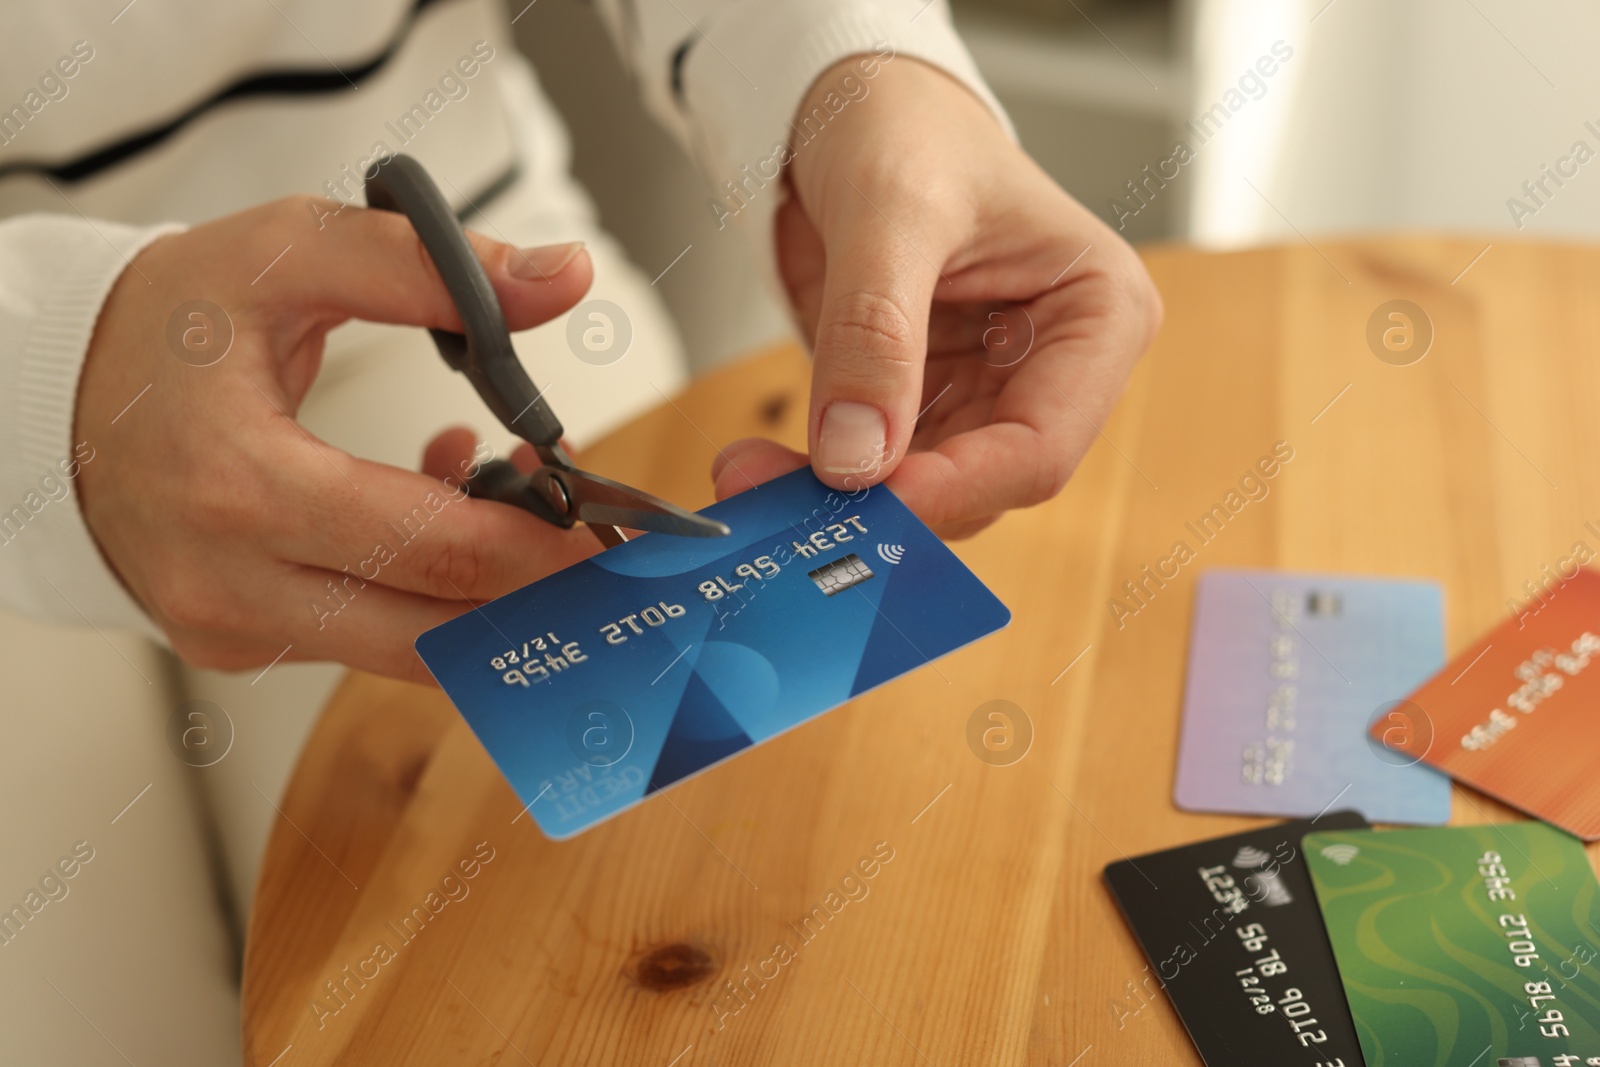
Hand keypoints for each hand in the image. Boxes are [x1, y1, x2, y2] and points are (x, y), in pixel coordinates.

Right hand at [75, 197, 598, 681]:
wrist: (52, 397)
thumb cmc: (167, 325)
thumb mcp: (286, 254)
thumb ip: (426, 266)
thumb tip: (561, 279)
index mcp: (239, 487)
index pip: (428, 547)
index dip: (536, 541)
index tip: (604, 516)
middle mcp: (232, 583)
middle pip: (434, 629)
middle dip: (534, 586)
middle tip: (596, 532)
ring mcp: (233, 627)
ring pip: (409, 649)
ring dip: (486, 589)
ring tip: (517, 492)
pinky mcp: (239, 644)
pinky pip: (366, 637)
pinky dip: (425, 589)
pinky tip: (438, 503)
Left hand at [711, 56, 1161, 536]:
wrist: (853, 106)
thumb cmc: (905, 124)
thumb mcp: (890, 208)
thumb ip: (875, 330)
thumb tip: (856, 455)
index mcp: (1098, 314)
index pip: (1043, 444)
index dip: (957, 486)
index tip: (868, 499)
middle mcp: (1054, 368)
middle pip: (980, 482)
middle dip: (883, 502)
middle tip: (780, 500)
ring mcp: (989, 392)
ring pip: (924, 490)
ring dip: (839, 501)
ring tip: (750, 474)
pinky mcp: (926, 403)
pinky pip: (880, 470)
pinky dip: (821, 480)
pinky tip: (763, 466)